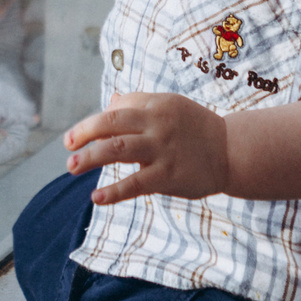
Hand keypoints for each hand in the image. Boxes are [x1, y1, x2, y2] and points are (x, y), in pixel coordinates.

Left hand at [65, 93, 229, 204]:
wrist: (233, 151)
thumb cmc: (196, 129)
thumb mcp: (170, 107)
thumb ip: (139, 105)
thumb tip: (107, 103)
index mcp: (156, 104)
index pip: (117, 108)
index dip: (95, 122)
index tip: (80, 136)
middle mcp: (157, 123)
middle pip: (111, 122)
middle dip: (83, 132)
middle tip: (67, 145)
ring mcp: (162, 149)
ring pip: (117, 149)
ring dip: (90, 157)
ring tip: (72, 166)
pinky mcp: (168, 175)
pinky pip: (135, 183)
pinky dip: (114, 191)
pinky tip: (97, 197)